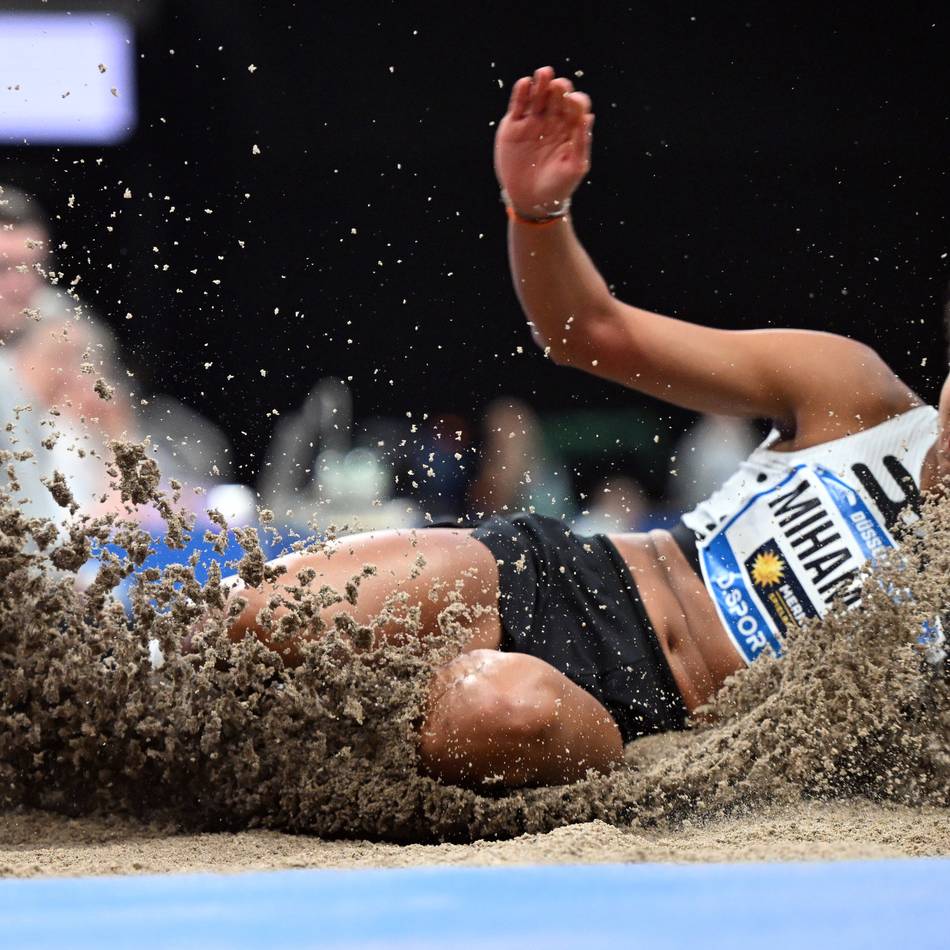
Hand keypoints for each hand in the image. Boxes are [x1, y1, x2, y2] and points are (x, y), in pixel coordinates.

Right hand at [494, 66, 593, 216]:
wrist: (531, 201)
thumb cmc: (558, 186)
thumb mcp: (575, 167)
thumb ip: (581, 142)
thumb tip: (588, 116)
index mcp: (570, 128)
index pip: (576, 106)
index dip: (577, 101)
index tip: (574, 104)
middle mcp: (552, 120)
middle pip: (557, 95)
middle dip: (560, 87)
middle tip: (559, 86)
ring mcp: (532, 121)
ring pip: (538, 94)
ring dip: (542, 82)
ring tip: (544, 74)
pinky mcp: (513, 126)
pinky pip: (518, 104)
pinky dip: (522, 92)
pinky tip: (526, 84)